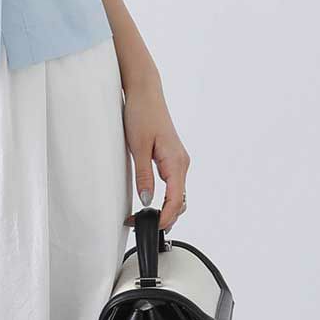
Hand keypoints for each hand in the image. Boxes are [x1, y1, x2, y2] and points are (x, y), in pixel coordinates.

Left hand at [122, 76, 190, 230]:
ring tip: (144, 218)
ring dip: (165, 208)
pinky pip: (173, 183)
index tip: (151, 228)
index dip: (164, 218)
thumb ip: (143, 176)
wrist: (145, 92)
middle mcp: (182, 163)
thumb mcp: (138, 147)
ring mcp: (178, 160)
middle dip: (165, 217)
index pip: (175, 200)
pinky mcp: (172, 157)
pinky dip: (165, 197)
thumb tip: (146, 200)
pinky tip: (152, 202)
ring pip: (177, 193)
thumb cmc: (142, 114)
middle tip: (140, 225)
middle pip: (179, 200)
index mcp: (175, 162)